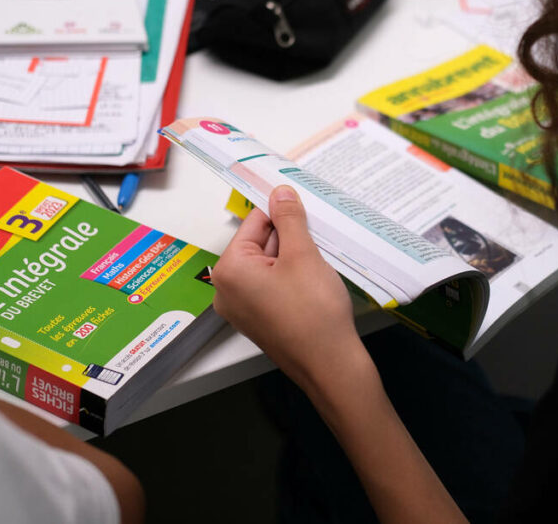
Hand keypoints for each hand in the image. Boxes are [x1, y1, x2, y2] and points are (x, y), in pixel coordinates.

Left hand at [211, 186, 369, 392]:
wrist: (329, 364)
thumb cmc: (313, 314)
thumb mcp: (303, 254)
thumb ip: (289, 219)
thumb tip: (280, 193)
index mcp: (229, 270)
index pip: (254, 223)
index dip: (282, 213)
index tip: (303, 207)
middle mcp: (228, 290)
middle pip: (260, 244)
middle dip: (289, 238)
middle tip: (317, 239)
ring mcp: (242, 309)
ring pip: (268, 266)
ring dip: (293, 258)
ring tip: (318, 264)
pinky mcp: (259, 321)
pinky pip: (272, 286)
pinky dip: (292, 278)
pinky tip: (314, 281)